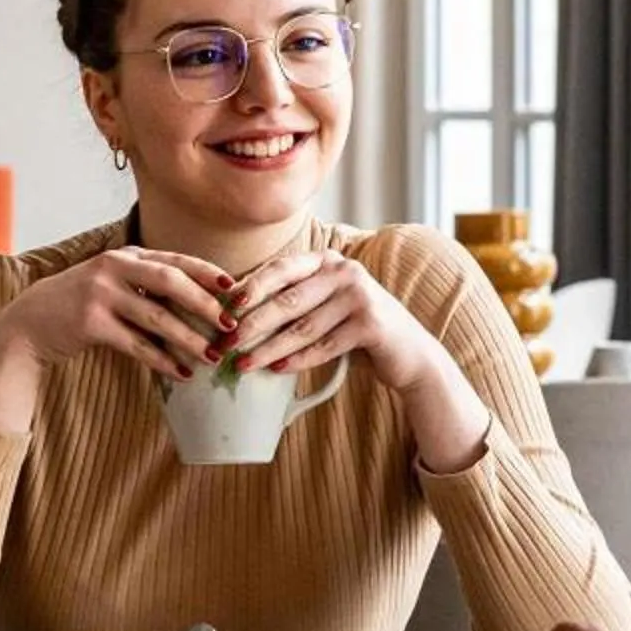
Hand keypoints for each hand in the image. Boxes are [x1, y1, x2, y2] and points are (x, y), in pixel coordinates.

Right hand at [0, 246, 234, 385]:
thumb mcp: (113, 283)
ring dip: (188, 339)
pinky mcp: (90, 323)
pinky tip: (181, 373)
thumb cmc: (82, 305)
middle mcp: (113, 268)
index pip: (175, 259)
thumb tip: (201, 302)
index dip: (207, 273)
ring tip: (212, 357)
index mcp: (126, 255)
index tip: (234, 289)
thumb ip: (147, 285)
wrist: (31, 322)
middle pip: (170, 282)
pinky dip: (161, 360)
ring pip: (156, 318)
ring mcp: (100, 294)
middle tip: (230, 326)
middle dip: (204, 304)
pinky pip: (136, 344)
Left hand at [221, 247, 438, 390]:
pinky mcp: (371, 325)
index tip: (223, 309)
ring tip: (244, 364)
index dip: (250, 288)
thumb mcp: (325, 305)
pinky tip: (277, 370)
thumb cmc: (354, 328)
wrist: (407, 352)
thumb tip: (235, 311)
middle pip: (288, 300)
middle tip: (226, 343)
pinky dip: (299, 360)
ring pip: (303, 327)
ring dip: (269, 348)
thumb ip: (292, 300)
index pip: (281, 269)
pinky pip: (325, 346)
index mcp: (327, 260)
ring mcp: (361, 296)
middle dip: (253, 324)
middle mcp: (345, 271)